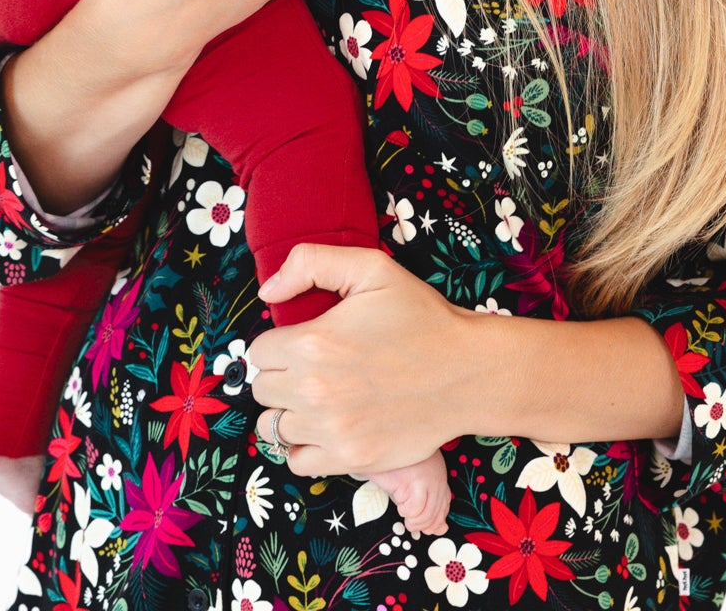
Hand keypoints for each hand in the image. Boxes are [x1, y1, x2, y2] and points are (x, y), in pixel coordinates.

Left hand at [246, 245, 476, 476]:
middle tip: (314, 367)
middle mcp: (314, 391)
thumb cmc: (421, 317)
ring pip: (275, 427)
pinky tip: (328, 425)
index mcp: (313, 343)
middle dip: (282, 376)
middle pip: (263, 390)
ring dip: (291, 412)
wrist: (467, 371)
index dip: (279, 343)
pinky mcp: (351, 459)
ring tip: (321, 396)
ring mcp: (332, 430)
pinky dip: (306, 446)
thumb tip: (268, 291)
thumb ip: (310, 263)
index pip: (258, 352)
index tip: (304, 342)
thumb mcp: (371, 268)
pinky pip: (297, 461)